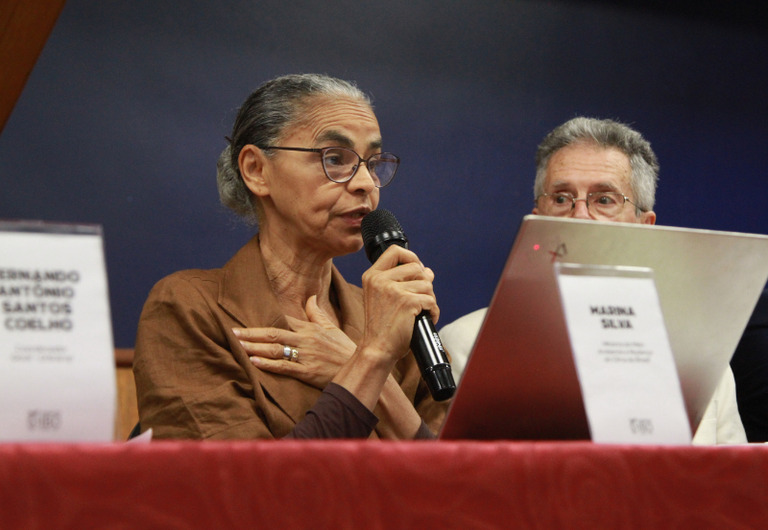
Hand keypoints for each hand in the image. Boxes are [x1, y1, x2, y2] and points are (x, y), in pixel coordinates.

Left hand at [233, 295, 356, 388]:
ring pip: (276, 349)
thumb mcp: (331, 327)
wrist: (361, 366)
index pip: (282, 321)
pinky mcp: (308, 372)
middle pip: (274, 334)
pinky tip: (254, 362)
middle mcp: (306, 340)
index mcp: (310, 328)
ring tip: (239, 345)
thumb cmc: (344, 348)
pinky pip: (285, 367)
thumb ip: (317, 313)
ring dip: (255, 347)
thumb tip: (309, 297)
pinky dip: (268, 364)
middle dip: (252, 333)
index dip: (262, 321)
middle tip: (233, 332)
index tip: (245, 321)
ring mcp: (306, 356)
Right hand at [359, 245, 439, 364]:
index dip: (411, 257)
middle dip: (424, 283)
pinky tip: (424, 319)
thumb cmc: (382, 327)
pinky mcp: (406, 302)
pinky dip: (433, 311)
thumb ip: (403, 282)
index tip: (417, 269)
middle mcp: (380, 280)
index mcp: (372, 276)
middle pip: (416, 267)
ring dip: (429, 299)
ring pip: (427, 284)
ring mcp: (393, 290)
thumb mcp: (385, 298)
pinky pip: (430, 300)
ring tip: (421, 312)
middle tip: (420, 299)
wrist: (377, 349)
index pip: (395, 251)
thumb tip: (428, 271)